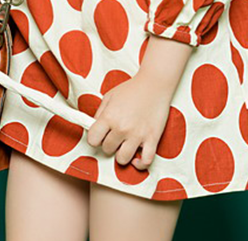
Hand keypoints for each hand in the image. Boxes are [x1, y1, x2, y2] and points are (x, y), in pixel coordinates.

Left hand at [86, 34, 193, 169]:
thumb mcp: (109, 97)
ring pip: (122, 159)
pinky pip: (145, 161)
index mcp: (109, 117)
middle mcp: (122, 128)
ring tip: (124, 146)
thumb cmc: (131, 89)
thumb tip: (94, 129)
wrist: (155, 83)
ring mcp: (138, 135)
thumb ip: (100, 114)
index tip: (100, 135)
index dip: (95, 138)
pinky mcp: (152, 139)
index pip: (93, 140)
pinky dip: (140, 164)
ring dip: (121, 154)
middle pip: (107, 149)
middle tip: (115, 136)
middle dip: (109, 144)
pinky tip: (136, 158)